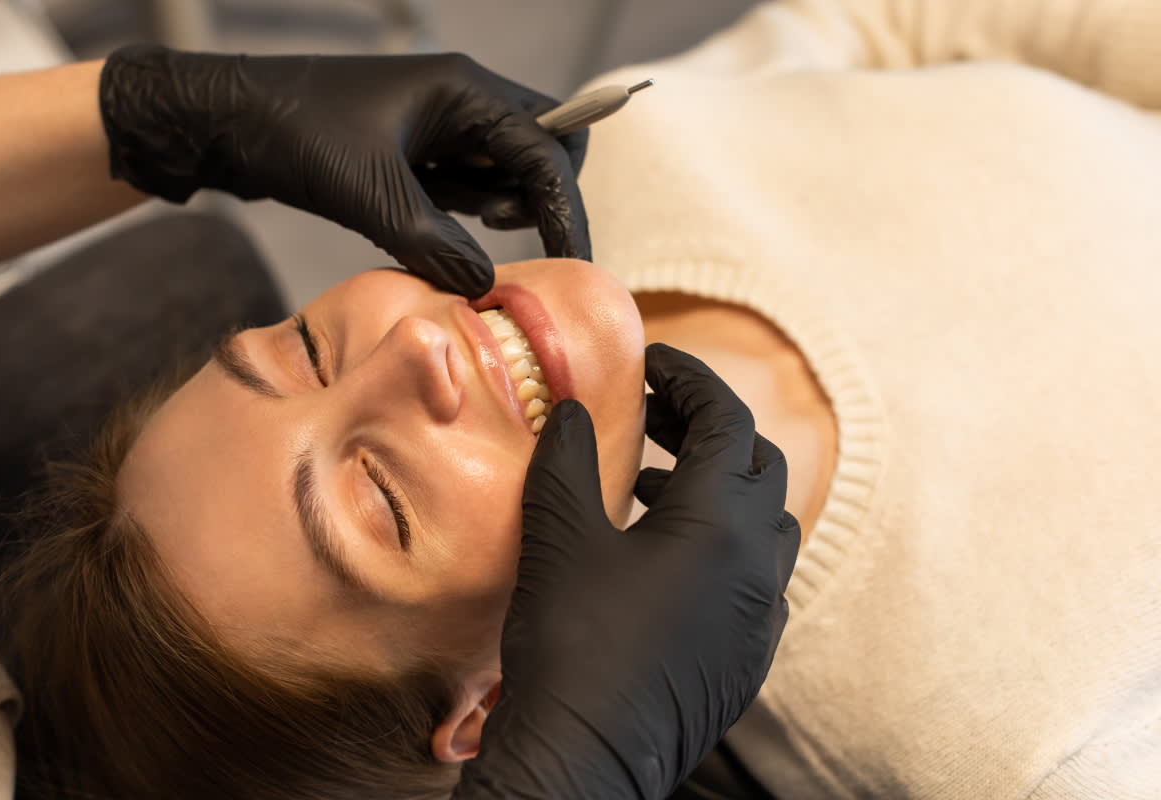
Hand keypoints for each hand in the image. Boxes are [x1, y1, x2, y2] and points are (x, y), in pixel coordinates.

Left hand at [98, 46, 589, 296]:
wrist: (228, 120)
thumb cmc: (295, 133)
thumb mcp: (370, 196)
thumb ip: (435, 243)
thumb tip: (486, 285)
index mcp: (465, 91)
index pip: (547, 152)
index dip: (567, 211)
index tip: (573, 263)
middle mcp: (465, 101)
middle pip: (545, 147)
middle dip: (543, 197)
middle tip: (507, 235)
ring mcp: (443, 124)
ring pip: (509, 168)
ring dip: (502, 207)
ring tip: (455, 231)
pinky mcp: (420, 151)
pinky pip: (469, 183)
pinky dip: (467, 213)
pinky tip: (432, 229)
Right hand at [453, 343, 800, 799]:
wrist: (586, 756)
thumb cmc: (572, 644)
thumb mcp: (560, 536)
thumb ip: (568, 458)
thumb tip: (572, 410)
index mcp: (721, 523)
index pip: (726, 419)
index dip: (690, 378)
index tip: (652, 363)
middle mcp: (758, 565)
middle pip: (757, 464)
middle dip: (707, 429)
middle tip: (651, 417)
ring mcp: (762, 616)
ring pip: (764, 523)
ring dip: (716, 488)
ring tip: (648, 483)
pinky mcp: (749, 655)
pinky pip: (755, 576)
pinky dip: (722, 543)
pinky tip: (667, 557)